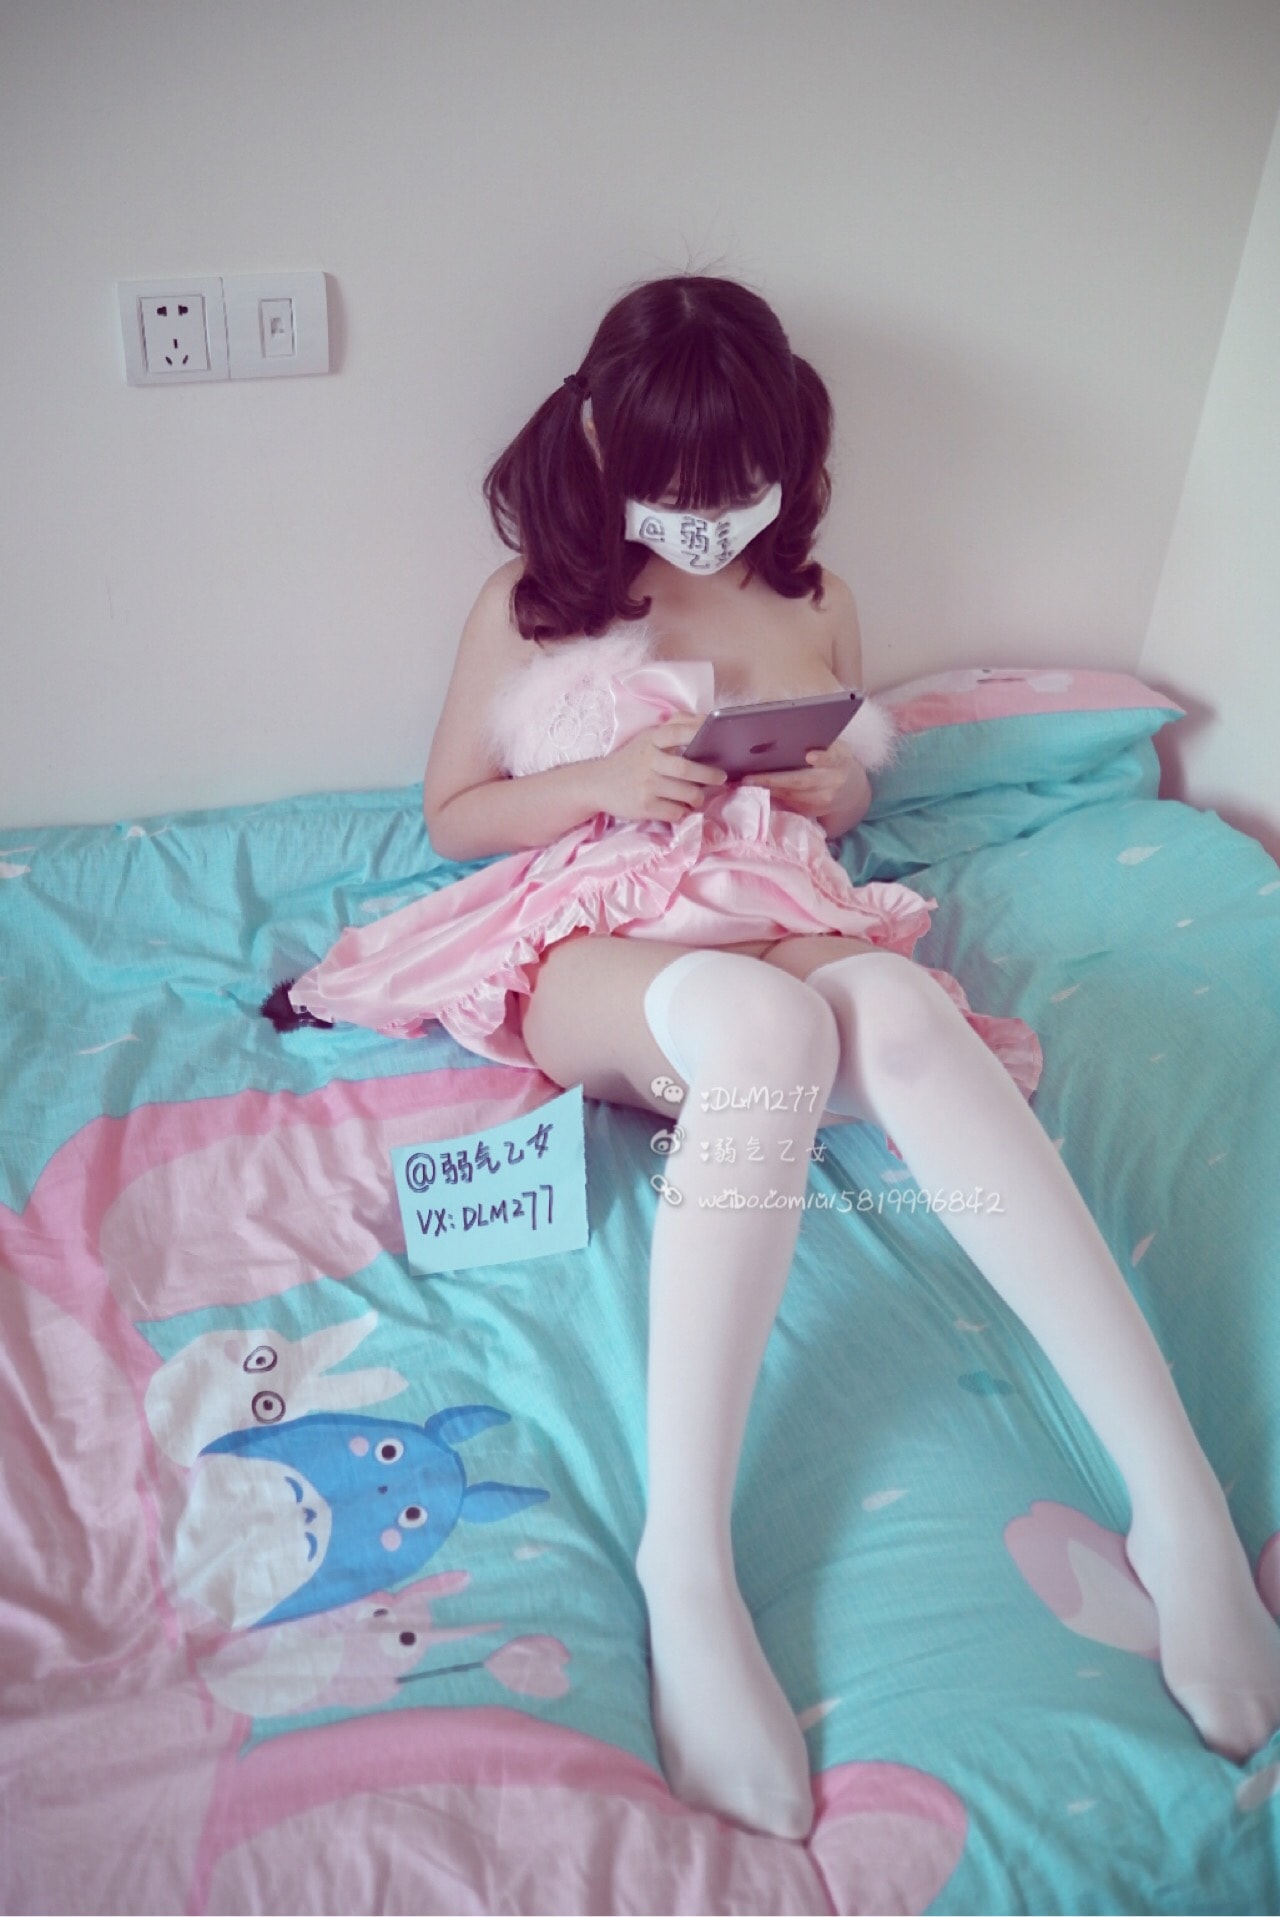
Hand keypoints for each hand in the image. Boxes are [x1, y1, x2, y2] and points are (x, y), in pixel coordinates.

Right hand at [591, 717, 728, 824]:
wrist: (596, 784)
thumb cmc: (631, 759)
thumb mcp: (647, 737)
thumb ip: (675, 725)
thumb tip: (705, 718)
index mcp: (651, 739)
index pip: (678, 731)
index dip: (700, 733)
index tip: (719, 737)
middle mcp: (648, 761)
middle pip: (687, 769)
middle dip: (709, 775)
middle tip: (721, 777)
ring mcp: (646, 785)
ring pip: (686, 793)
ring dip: (698, 797)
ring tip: (699, 796)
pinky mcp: (644, 807)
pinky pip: (675, 812)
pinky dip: (683, 811)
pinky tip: (681, 807)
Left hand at [738, 739, 860, 820]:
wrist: (852, 792)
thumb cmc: (837, 762)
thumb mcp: (837, 749)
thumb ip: (821, 744)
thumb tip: (793, 733)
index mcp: (839, 762)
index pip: (832, 758)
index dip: (822, 758)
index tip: (810, 755)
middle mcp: (832, 784)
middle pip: (801, 781)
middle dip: (773, 779)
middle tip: (749, 777)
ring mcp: (821, 801)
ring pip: (790, 795)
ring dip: (766, 788)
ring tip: (746, 781)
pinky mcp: (810, 812)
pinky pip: (787, 803)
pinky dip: (770, 795)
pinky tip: (755, 789)